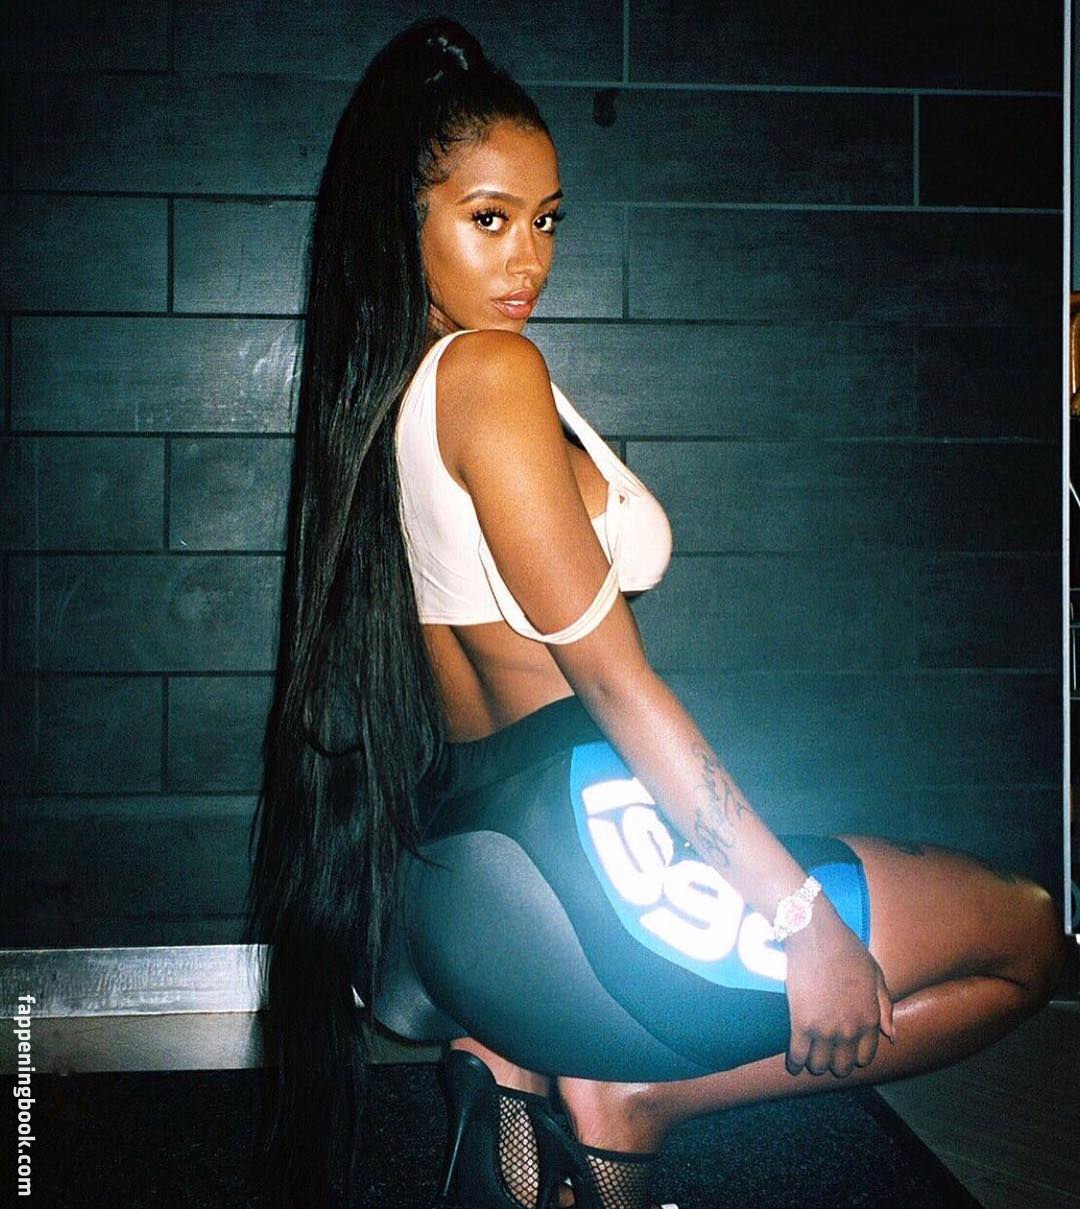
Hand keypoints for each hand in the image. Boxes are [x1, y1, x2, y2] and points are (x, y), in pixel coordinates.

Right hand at [781, 902, 894, 1078]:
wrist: (815, 935)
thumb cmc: (847, 950)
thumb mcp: (876, 975)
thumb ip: (885, 1007)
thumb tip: (892, 1035)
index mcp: (870, 1019)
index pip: (865, 1057)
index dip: (854, 1056)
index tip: (845, 1050)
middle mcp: (850, 1031)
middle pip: (842, 1067)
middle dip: (835, 1064)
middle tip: (826, 1054)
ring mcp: (825, 1029)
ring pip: (819, 1065)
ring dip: (815, 1064)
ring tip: (809, 1056)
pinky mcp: (801, 1024)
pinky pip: (798, 1056)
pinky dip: (795, 1063)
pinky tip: (794, 1062)